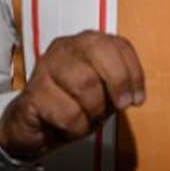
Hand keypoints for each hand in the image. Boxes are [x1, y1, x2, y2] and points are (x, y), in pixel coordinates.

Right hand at [0, 31, 144, 161]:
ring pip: (84, 83)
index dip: (134, 73)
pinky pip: (68, 112)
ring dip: (95, 108)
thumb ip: (120, 85)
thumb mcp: (105, 92)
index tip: (137, 97)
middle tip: (121, 105)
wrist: (34, 127)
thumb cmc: (73, 105)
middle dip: (117, 82)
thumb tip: (132, 93)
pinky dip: (77, 126)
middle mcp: (65, 48)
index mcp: (87, 43)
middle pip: (99, 52)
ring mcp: (45, 68)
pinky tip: (69, 125)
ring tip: (89, 116)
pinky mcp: (33, 93)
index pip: (119, 45)